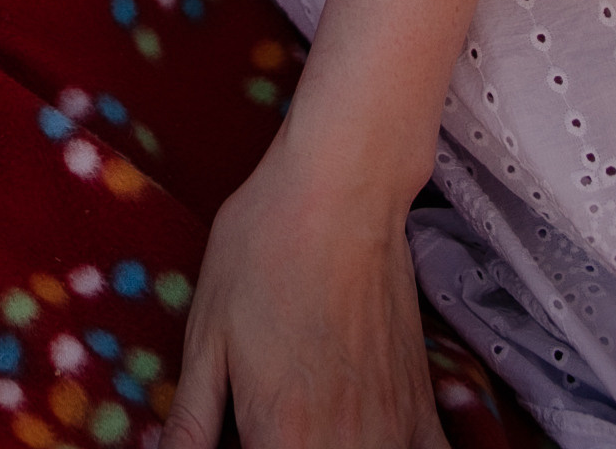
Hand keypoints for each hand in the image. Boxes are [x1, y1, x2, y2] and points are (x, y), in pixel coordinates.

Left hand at [159, 140, 443, 448]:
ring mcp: (392, 435)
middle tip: (263, 418)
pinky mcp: (424, 411)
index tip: (240, 431)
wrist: (341, 192)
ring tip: (308, 418)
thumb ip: (191, 419)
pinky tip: (370, 435)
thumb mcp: (207, 335)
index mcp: (283, 441)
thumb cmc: (263, 252)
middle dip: (282, 446)